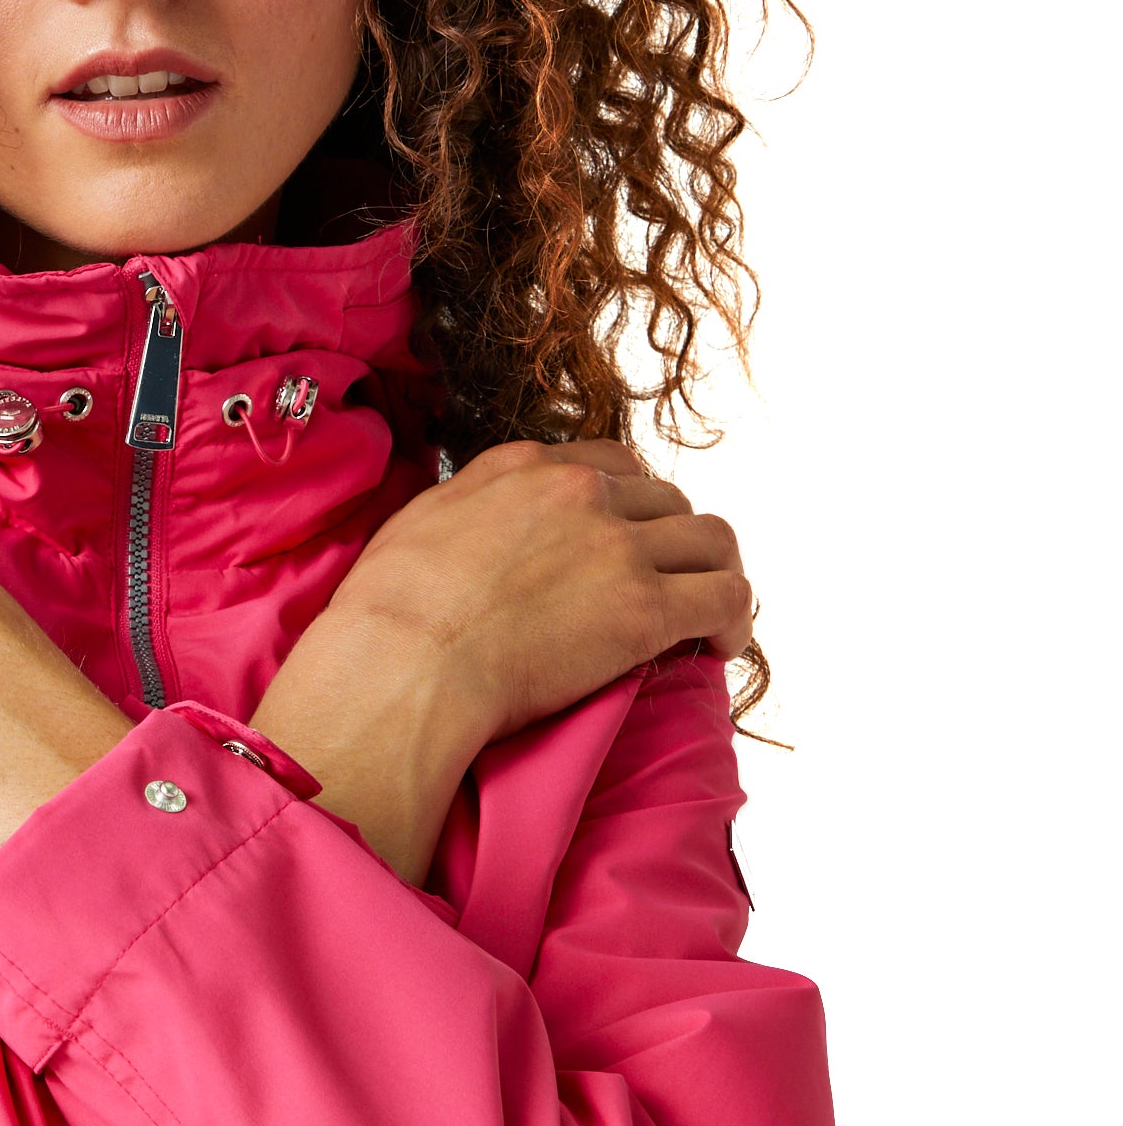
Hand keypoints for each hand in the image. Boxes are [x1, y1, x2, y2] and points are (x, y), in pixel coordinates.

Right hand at [252, 439, 751, 884]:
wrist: (405, 661)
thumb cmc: (391, 608)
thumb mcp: (424, 520)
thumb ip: (474, 506)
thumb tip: (480, 526)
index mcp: (526, 466)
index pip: (611, 464)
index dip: (629, 503)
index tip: (624, 538)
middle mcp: (582, 492)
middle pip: (667, 499)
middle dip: (671, 540)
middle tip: (662, 583)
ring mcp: (620, 547)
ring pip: (711, 540)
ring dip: (712, 573)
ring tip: (705, 613)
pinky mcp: (646, 608)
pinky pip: (727, 597)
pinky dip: (733, 619)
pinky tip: (718, 645)